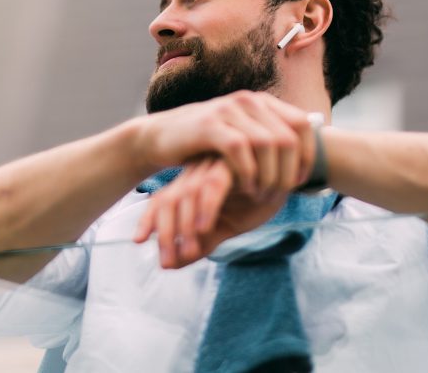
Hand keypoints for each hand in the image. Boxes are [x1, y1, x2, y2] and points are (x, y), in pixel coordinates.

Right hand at [132, 91, 315, 196]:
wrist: (162, 137)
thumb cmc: (207, 145)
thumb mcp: (243, 137)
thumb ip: (271, 141)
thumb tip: (308, 156)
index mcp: (262, 102)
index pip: (303, 125)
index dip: (306, 156)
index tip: (298, 182)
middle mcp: (249, 101)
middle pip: (288, 138)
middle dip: (288, 172)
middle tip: (278, 194)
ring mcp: (229, 110)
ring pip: (267, 144)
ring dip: (269, 175)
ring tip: (261, 194)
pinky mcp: (210, 124)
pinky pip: (240, 149)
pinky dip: (247, 172)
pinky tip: (244, 187)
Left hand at [132, 157, 288, 268]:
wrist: (288, 173)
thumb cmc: (255, 198)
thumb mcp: (226, 226)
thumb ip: (202, 242)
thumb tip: (171, 265)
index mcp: (192, 186)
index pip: (162, 201)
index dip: (149, 220)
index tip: (139, 242)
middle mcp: (198, 174)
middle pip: (170, 199)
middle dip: (166, 232)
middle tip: (168, 261)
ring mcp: (214, 167)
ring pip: (189, 193)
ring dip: (186, 225)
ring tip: (189, 251)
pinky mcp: (234, 162)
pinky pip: (215, 182)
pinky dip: (208, 205)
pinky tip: (207, 225)